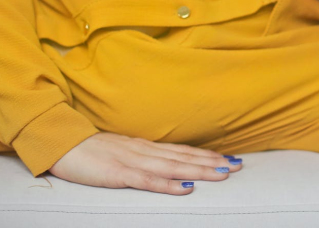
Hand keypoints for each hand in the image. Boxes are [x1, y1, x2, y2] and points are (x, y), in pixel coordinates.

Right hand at [48, 132, 241, 193]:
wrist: (64, 144)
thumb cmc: (91, 151)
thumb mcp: (122, 152)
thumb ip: (143, 158)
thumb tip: (164, 165)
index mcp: (146, 147)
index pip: (183, 151)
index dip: (206, 155)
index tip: (229, 158)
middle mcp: (145, 151)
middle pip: (185, 157)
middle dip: (213, 162)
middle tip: (238, 166)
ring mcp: (134, 162)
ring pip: (174, 167)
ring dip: (200, 171)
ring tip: (222, 174)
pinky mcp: (119, 174)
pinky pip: (148, 181)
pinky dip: (169, 185)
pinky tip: (186, 189)